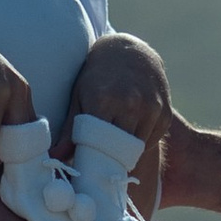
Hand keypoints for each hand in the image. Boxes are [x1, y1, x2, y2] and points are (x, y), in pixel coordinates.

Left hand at [68, 32, 176, 211]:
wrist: (131, 51)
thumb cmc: (98, 76)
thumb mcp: (80, 97)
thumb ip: (69, 130)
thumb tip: (54, 158)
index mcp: (104, 101)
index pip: (99, 146)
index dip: (94, 160)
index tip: (89, 169)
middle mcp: (131, 104)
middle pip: (120, 150)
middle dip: (111, 159)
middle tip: (101, 164)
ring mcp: (152, 108)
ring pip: (138, 147)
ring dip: (128, 151)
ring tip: (115, 146)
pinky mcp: (166, 113)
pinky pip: (152, 139)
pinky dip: (142, 141)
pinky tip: (132, 130)